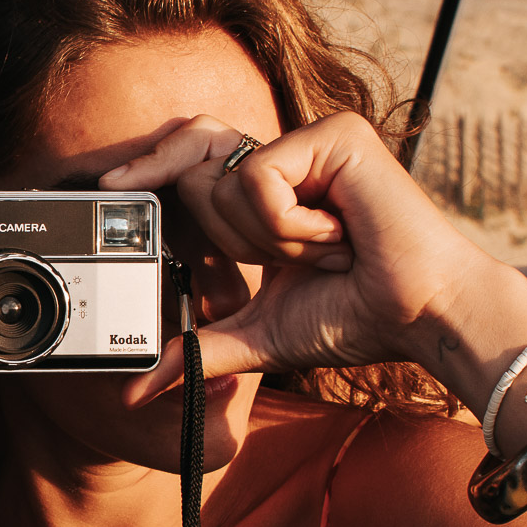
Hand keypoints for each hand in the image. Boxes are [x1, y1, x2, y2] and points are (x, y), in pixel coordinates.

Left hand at [103, 112, 526, 404]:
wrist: (420, 318)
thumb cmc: (355, 320)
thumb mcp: (256, 336)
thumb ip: (196, 352)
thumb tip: (136, 391)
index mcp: (264, 193)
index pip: (185, 160)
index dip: (145, 168)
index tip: (106, 189)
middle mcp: (284, 156)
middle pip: (190, 153)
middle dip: (223, 228)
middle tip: (285, 258)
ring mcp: (309, 140)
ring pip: (222, 176)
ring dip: (263, 237)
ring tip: (323, 252)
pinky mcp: (334, 135)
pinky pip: (259, 178)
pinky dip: (288, 227)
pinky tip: (338, 237)